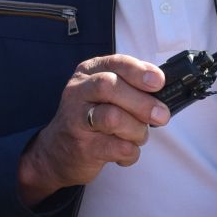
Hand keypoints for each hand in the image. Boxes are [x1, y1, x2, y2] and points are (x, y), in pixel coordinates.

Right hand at [18, 55, 170, 204]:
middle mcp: (78, 92)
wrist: (55, 153)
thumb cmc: (89, 118)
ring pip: (113, 118)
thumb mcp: (103, 94)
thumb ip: (128, 87)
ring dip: (137, 130)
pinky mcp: (82, 147)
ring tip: (138, 136)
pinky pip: (117, 148)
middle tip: (161, 116)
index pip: (115, 63)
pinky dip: (131, 152)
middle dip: (142, 102)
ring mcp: (76, 120)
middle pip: (111, 87)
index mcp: (88, 73)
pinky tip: (127, 152)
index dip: (139, 71)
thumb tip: (162, 90)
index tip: (158, 82)